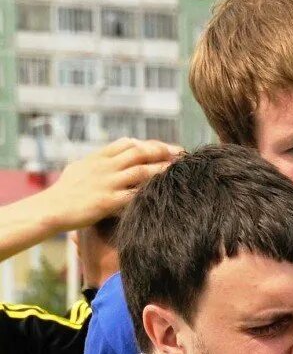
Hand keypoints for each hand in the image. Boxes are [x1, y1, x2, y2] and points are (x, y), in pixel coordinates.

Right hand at [37, 138, 180, 231]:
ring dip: (161, 169)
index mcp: (97, 159)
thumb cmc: (64, 193)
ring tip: (179, 170)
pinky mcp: (106, 202)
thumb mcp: (79, 169)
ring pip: (139, 171)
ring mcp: (105, 184)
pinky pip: (133, 195)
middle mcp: (103, 168)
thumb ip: (98, 162)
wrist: (50, 209)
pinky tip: (165, 192)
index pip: (125, 143)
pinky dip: (150, 192)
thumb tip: (111, 156)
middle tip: (180, 155)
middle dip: (161, 151)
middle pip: (137, 152)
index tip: (165, 147)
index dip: (148, 143)